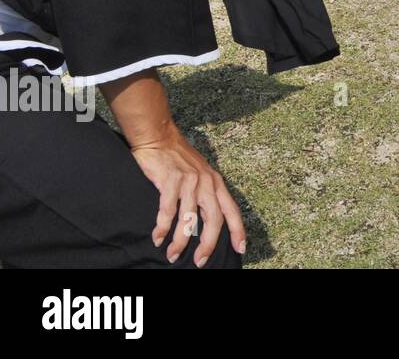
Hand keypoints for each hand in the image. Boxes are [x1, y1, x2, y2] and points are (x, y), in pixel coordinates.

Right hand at [129, 130, 245, 265]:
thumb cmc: (180, 159)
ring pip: (189, 219)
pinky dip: (162, 228)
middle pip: (213, 219)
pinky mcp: (170, 181)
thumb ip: (206, 196)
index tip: (240, 248)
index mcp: (217, 183)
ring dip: (180, 241)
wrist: (160, 138)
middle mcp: (206, 183)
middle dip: (208, 244)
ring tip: (173, 256)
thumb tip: (208, 224)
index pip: (232, 210)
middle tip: (200, 261)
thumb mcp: (201, 176)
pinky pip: (168, 211)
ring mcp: (189, 181)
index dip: (238, 230)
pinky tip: (158, 239)